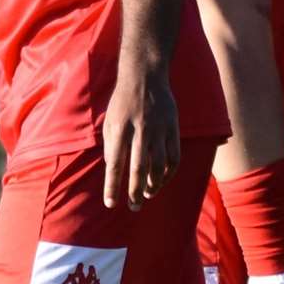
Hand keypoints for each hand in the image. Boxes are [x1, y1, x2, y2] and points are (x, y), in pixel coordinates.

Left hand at [101, 65, 179, 209]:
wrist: (145, 76)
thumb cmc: (123, 101)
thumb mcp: (110, 121)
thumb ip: (112, 145)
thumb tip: (113, 169)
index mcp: (119, 130)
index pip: (115, 165)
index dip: (112, 187)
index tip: (110, 203)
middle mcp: (139, 131)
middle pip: (138, 169)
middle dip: (135, 192)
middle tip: (133, 207)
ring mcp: (159, 129)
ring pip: (159, 165)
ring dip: (153, 185)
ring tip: (147, 195)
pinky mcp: (173, 127)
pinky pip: (174, 156)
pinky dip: (169, 172)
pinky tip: (162, 179)